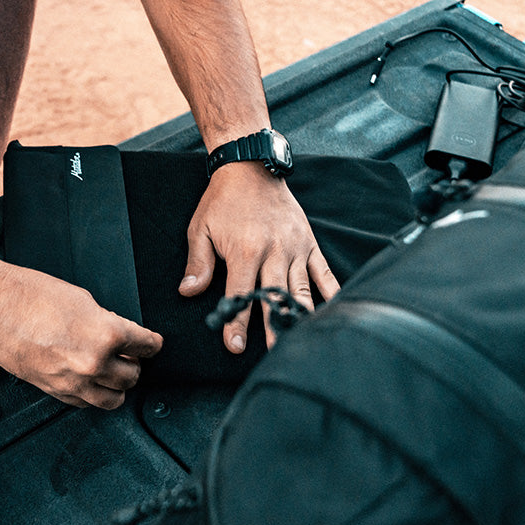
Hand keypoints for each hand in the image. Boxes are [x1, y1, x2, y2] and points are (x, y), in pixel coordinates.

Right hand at [0, 259, 162, 408]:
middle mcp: (94, 364)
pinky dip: (94, 394)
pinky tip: (91, 380)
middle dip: (135, 363)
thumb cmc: (31, 295)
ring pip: (114, 399)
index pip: (146, 346)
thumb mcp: (83, 299)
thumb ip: (106, 321)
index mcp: (107, 335)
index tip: (152, 342)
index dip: (152, 342)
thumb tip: (118, 334)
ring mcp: (73, 382)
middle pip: (133, 376)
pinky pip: (86, 403)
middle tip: (131, 353)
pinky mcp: (54, 391)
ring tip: (114, 371)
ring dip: (118, 385)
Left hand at [179, 163, 339, 350]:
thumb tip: (188, 292)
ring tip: (302, 343)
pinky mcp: (309, 243)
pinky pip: (323, 273)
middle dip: (273, 330)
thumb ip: (198, 263)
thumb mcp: (201, 229)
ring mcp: (295, 248)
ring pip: (301, 290)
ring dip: (301, 318)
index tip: (234, 346)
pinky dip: (331, 293)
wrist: (251, 167)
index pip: (241, 294)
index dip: (237, 322)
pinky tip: (335, 314)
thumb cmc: (222, 201)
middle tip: (274, 357)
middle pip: (275, 298)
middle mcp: (274, 252)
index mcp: (246, 251)